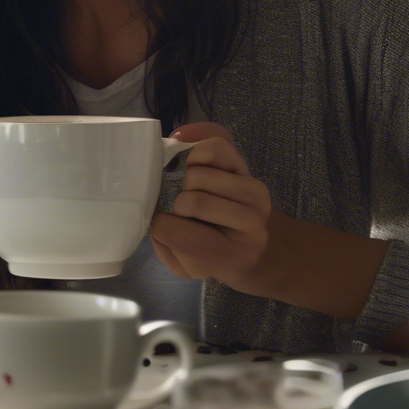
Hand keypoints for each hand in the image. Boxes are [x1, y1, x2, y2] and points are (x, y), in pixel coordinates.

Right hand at [150, 122, 272, 292]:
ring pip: (199, 174)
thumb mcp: (180, 263)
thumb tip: (154, 208)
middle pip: (192, 202)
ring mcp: (253, 193)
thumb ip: (164, 241)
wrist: (245, 243)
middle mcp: (250, 224)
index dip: (160, 227)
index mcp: (229, 256)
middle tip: (183, 213)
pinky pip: (216, 146)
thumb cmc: (206, 255)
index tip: (164, 228)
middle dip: (177, 205)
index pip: (178, 235)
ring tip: (191, 192)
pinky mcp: (248, 168)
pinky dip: (195, 149)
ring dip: (186, 182)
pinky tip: (191, 163)